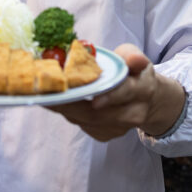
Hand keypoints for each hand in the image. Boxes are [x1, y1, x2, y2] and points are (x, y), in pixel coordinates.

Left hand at [46, 43, 184, 141]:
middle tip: (48, 95)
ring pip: (88, 121)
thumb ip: (132, 56)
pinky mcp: (106, 135)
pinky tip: (58, 102)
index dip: (110, 96)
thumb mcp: (134, 57)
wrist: (146, 100)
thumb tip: (135, 60)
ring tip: (45, 96)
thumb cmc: (134, 73)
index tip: (94, 100)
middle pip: (100, 113)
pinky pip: (84, 125)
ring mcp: (119, 128)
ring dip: (65, 109)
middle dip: (72, 105)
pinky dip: (69, 113)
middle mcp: (133, 113)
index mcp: (142, 88)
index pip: (125, 93)